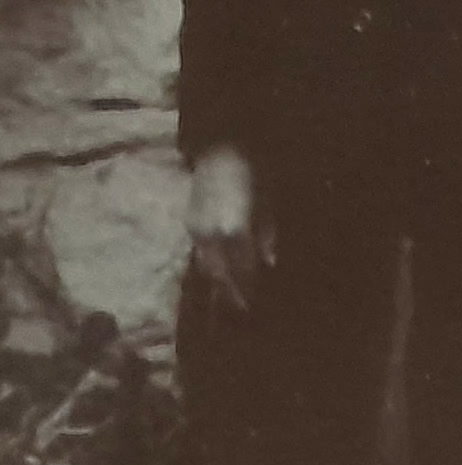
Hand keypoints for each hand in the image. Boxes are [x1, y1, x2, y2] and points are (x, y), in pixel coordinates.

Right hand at [186, 146, 270, 309]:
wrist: (221, 152)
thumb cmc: (254, 176)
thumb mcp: (268, 206)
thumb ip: (266, 236)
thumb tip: (267, 262)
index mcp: (234, 230)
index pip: (242, 270)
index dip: (248, 289)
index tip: (255, 306)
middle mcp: (212, 235)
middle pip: (220, 274)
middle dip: (231, 294)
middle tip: (241, 312)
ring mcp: (197, 231)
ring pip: (206, 267)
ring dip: (217, 286)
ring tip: (227, 302)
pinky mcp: (190, 225)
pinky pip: (199, 255)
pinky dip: (209, 269)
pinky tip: (217, 278)